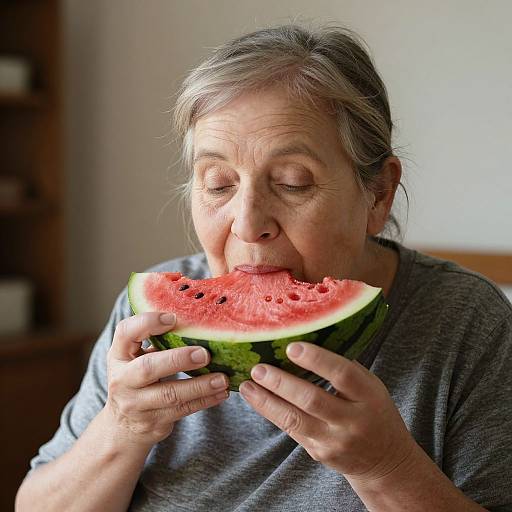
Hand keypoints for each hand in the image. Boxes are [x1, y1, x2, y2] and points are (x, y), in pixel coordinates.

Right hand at [105, 312, 229, 447]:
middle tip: (204, 354)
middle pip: (148, 368)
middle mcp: (122, 380)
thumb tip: (197, 318)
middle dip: (178, 359)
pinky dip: (205, 401)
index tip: (173, 318)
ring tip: (222, 378)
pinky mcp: (152, 422)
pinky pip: (182, 411)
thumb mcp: (136, 358)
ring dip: (200, 386)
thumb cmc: (137, 380)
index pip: (125, 332)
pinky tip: (221, 393)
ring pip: (170, 395)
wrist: (122, 427)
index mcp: (118, 355)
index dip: (148, 323)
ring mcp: (135, 404)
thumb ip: (156, 341)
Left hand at [238, 342, 416, 482]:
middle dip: (281, 382)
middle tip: (259, 368)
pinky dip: (271, 412)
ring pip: (295, 419)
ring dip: (266, 401)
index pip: (342, 374)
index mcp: (368, 396)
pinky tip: (255, 398)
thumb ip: (345, 368)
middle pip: (312, 399)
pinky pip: (291, 430)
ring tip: (247, 385)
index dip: (316, 360)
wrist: (385, 461)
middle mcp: (352, 420)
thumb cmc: (373, 411)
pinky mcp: (319, 452)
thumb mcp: (370, 386)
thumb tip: (309, 338)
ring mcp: (334, 440)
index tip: (291, 347)